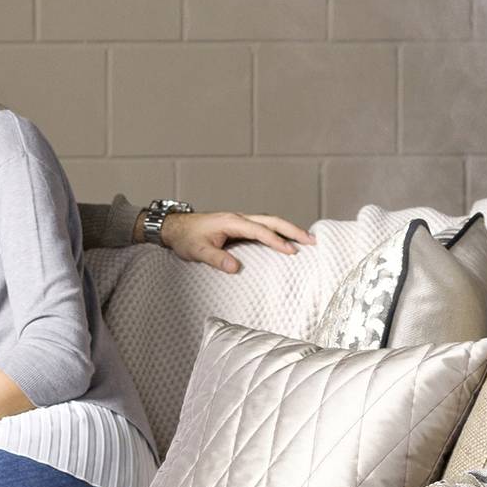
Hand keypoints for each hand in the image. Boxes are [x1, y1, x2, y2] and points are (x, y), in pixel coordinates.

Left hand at [160, 210, 313, 274]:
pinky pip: (264, 227)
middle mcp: (239, 218)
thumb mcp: (197, 251)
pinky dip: (278, 232)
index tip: (291, 251)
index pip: (259, 230)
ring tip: (307, 239)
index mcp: (231, 222)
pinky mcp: (239, 227)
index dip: (276, 241)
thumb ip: (215, 259)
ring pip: (270, 222)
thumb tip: (234, 267)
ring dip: (288, 229)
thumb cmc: (186, 238)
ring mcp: (240, 221)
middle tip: (311, 240)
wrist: (175, 227)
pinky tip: (287, 240)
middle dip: (292, 230)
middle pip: (272, 221)